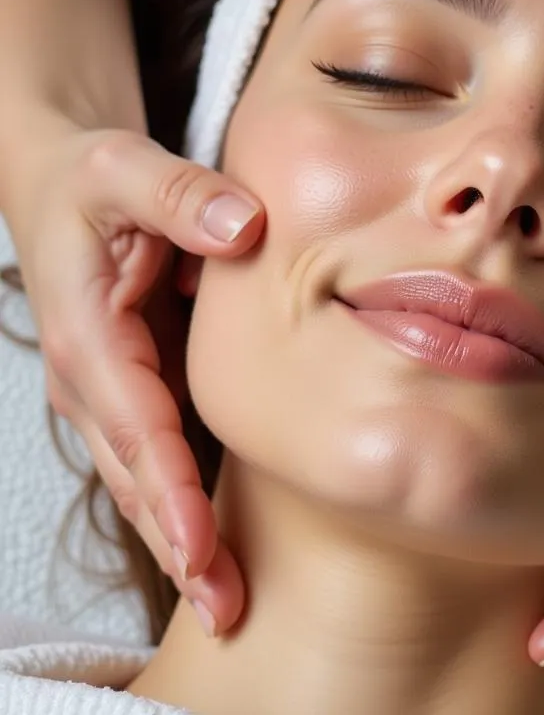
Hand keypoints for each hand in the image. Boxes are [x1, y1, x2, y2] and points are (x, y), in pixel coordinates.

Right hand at [7, 127, 264, 637]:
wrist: (65, 184)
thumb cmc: (90, 178)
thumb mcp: (125, 166)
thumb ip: (180, 194)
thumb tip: (244, 228)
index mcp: (89, 333)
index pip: (137, 425)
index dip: (170, 489)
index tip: (199, 550)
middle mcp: (94, 377)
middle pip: (139, 475)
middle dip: (178, 546)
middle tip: (227, 610)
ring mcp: (114, 388)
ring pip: (147, 478)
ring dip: (182, 540)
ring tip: (227, 601)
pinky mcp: (139, 383)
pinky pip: (162, 451)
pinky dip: (186, 501)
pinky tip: (220, 541)